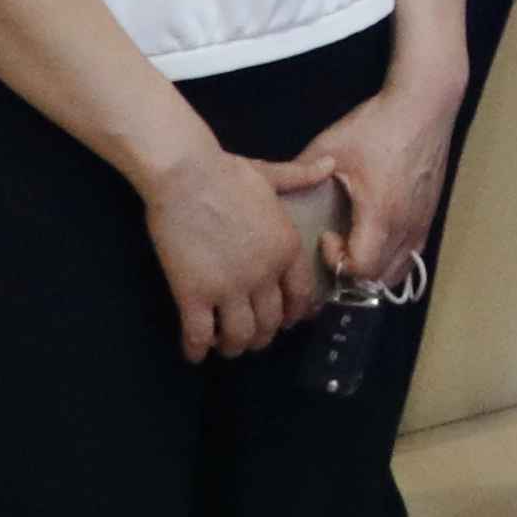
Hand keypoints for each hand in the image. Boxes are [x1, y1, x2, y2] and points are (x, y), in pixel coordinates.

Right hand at [140, 133, 318, 363]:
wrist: (185, 175)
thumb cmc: (227, 173)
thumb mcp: (272, 175)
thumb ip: (301, 177)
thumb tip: (330, 163)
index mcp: (287, 248)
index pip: (300, 296)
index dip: (292, 315)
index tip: (284, 323)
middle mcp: (264, 274)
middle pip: (270, 323)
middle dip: (262, 336)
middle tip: (251, 339)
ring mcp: (229, 287)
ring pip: (239, 335)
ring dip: (233, 346)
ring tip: (225, 346)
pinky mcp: (193, 293)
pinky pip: (198, 334)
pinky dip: (197, 349)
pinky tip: (194, 353)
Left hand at [273, 79, 457, 299]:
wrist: (424, 107)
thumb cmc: (377, 127)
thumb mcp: (330, 148)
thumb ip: (302, 176)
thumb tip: (275, 195)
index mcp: (381, 213)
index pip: (360, 268)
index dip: (336, 262)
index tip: (324, 236)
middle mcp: (406, 225)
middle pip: (379, 279)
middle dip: (350, 277)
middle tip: (330, 255)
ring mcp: (422, 222)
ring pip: (398, 271)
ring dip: (372, 274)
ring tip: (350, 255)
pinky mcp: (429, 215)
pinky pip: (411, 255)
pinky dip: (391, 261)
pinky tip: (374, 243)